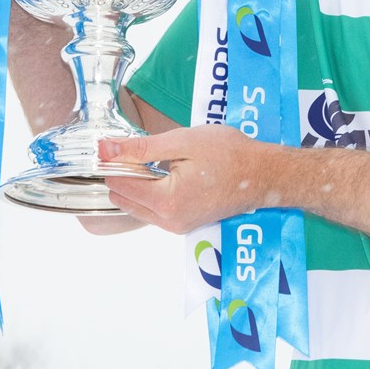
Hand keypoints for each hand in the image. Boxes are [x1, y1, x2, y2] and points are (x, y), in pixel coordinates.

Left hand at [102, 126, 278, 234]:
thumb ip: (141, 147)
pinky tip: (164, 173)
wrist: (264, 174)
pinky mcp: (184, 225)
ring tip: (152, 160)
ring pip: (137, 207)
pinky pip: (154, 211)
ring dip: (136, 185)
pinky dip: (150, 193)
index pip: (119, 185)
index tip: (116, 145)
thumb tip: (105, 149)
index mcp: (167, 201)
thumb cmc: (230, 154)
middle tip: (136, 151)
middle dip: (123, 175)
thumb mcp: (182, 142)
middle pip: (124, 200)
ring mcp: (177, 226)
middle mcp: (169, 221)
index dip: (113, 162)